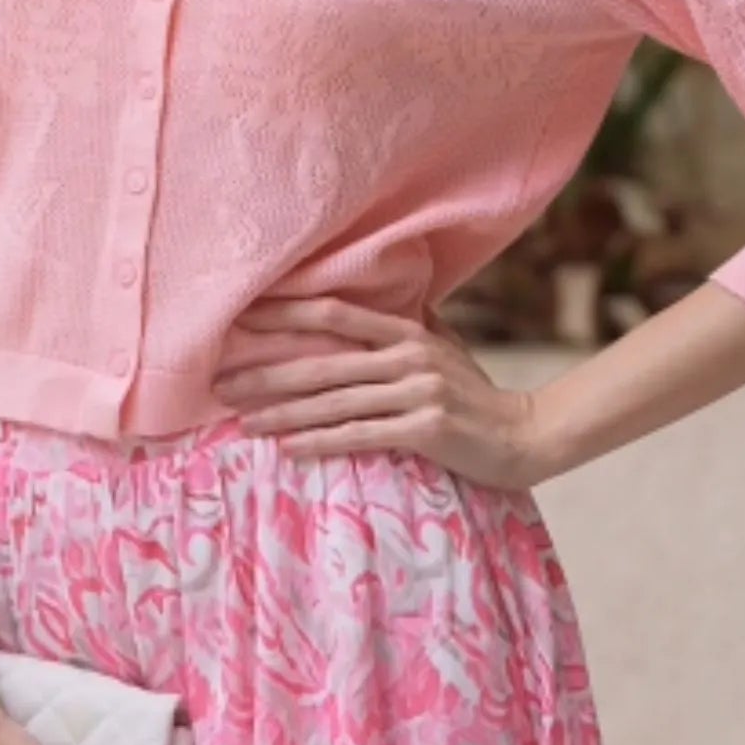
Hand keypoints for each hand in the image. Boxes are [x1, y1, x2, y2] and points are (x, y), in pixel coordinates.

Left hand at [210, 295, 546, 490]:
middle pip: (322, 360)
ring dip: (283, 412)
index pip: (334, 312)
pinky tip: (288, 448)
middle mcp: (409, 355)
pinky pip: (361, 435)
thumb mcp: (444, 348)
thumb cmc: (475, 394)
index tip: (238, 318)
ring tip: (241, 420)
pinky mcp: (426, 429)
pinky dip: (321, 441)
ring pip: (335, 400)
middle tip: (219, 382)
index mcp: (408, 331)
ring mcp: (418, 392)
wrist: (525, 436)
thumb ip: (410, 324)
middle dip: (266, 372)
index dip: (284, 312)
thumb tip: (377, 297)